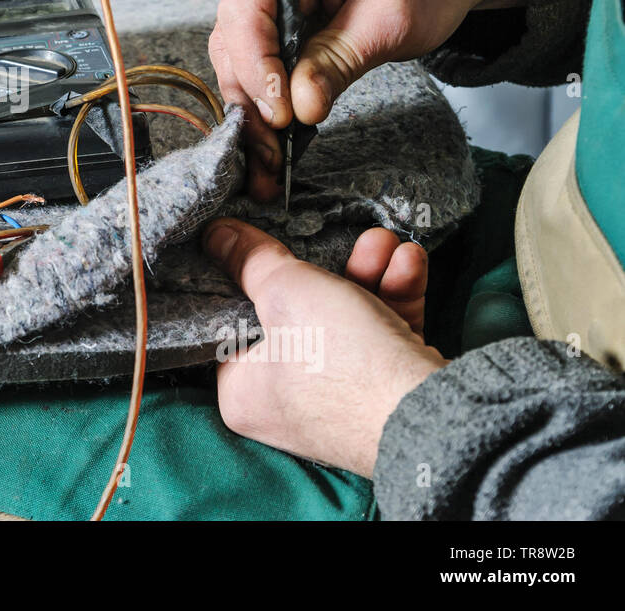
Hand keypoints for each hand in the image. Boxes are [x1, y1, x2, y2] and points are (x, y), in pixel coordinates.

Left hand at [202, 218, 445, 477]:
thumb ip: (249, 259)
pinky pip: (378, 336)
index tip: (257, 243)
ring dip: (367, 273)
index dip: (245, 279)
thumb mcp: (285, 291)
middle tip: (333, 234)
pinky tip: (408, 263)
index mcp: (242, 392)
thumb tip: (213, 235)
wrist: (430, 411)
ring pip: (343, 320)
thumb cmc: (339, 358)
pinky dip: (393, 298)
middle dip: (327, 266)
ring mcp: (338, 401)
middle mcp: (284, 404)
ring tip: (382, 241)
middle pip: (294, 315)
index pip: (232, 324)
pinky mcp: (383, 393)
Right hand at [208, 0, 525, 200]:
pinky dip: (266, 101)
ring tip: (270, 156)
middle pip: (234, 36)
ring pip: (238, 56)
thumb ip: (339, 61)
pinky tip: (276, 138)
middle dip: (249, 94)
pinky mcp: (281, 23)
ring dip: (252, 106)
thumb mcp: (392, 19)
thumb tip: (299, 108)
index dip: (255, 65)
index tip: (280, 112)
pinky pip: (259, 64)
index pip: (247, 9)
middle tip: (271, 147)